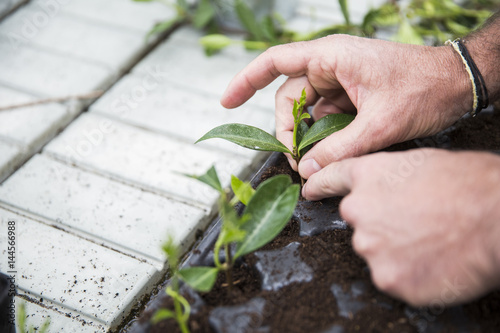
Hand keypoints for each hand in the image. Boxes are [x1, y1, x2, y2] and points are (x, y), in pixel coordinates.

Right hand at [221, 35, 471, 178]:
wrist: (459, 84)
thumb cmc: (425, 89)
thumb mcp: (380, 124)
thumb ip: (339, 149)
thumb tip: (307, 171)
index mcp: (331, 57)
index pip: (275, 63)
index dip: (246, 81)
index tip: (226, 102)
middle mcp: (330, 66)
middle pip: (289, 97)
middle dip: (287, 129)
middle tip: (295, 160)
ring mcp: (340, 82)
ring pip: (306, 112)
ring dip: (305, 137)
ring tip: (311, 162)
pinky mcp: (350, 97)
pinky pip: (325, 118)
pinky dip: (322, 137)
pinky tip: (326, 155)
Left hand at [302, 148, 499, 305]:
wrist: (493, 217)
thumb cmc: (467, 185)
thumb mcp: (420, 164)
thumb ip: (387, 179)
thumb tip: (381, 194)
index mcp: (367, 176)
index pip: (331, 178)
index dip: (319, 185)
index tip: (310, 190)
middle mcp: (358, 210)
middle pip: (358, 221)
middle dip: (380, 223)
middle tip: (414, 223)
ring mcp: (370, 246)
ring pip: (375, 250)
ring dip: (394, 249)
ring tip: (428, 242)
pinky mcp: (387, 278)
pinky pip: (392, 276)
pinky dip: (409, 273)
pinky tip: (432, 261)